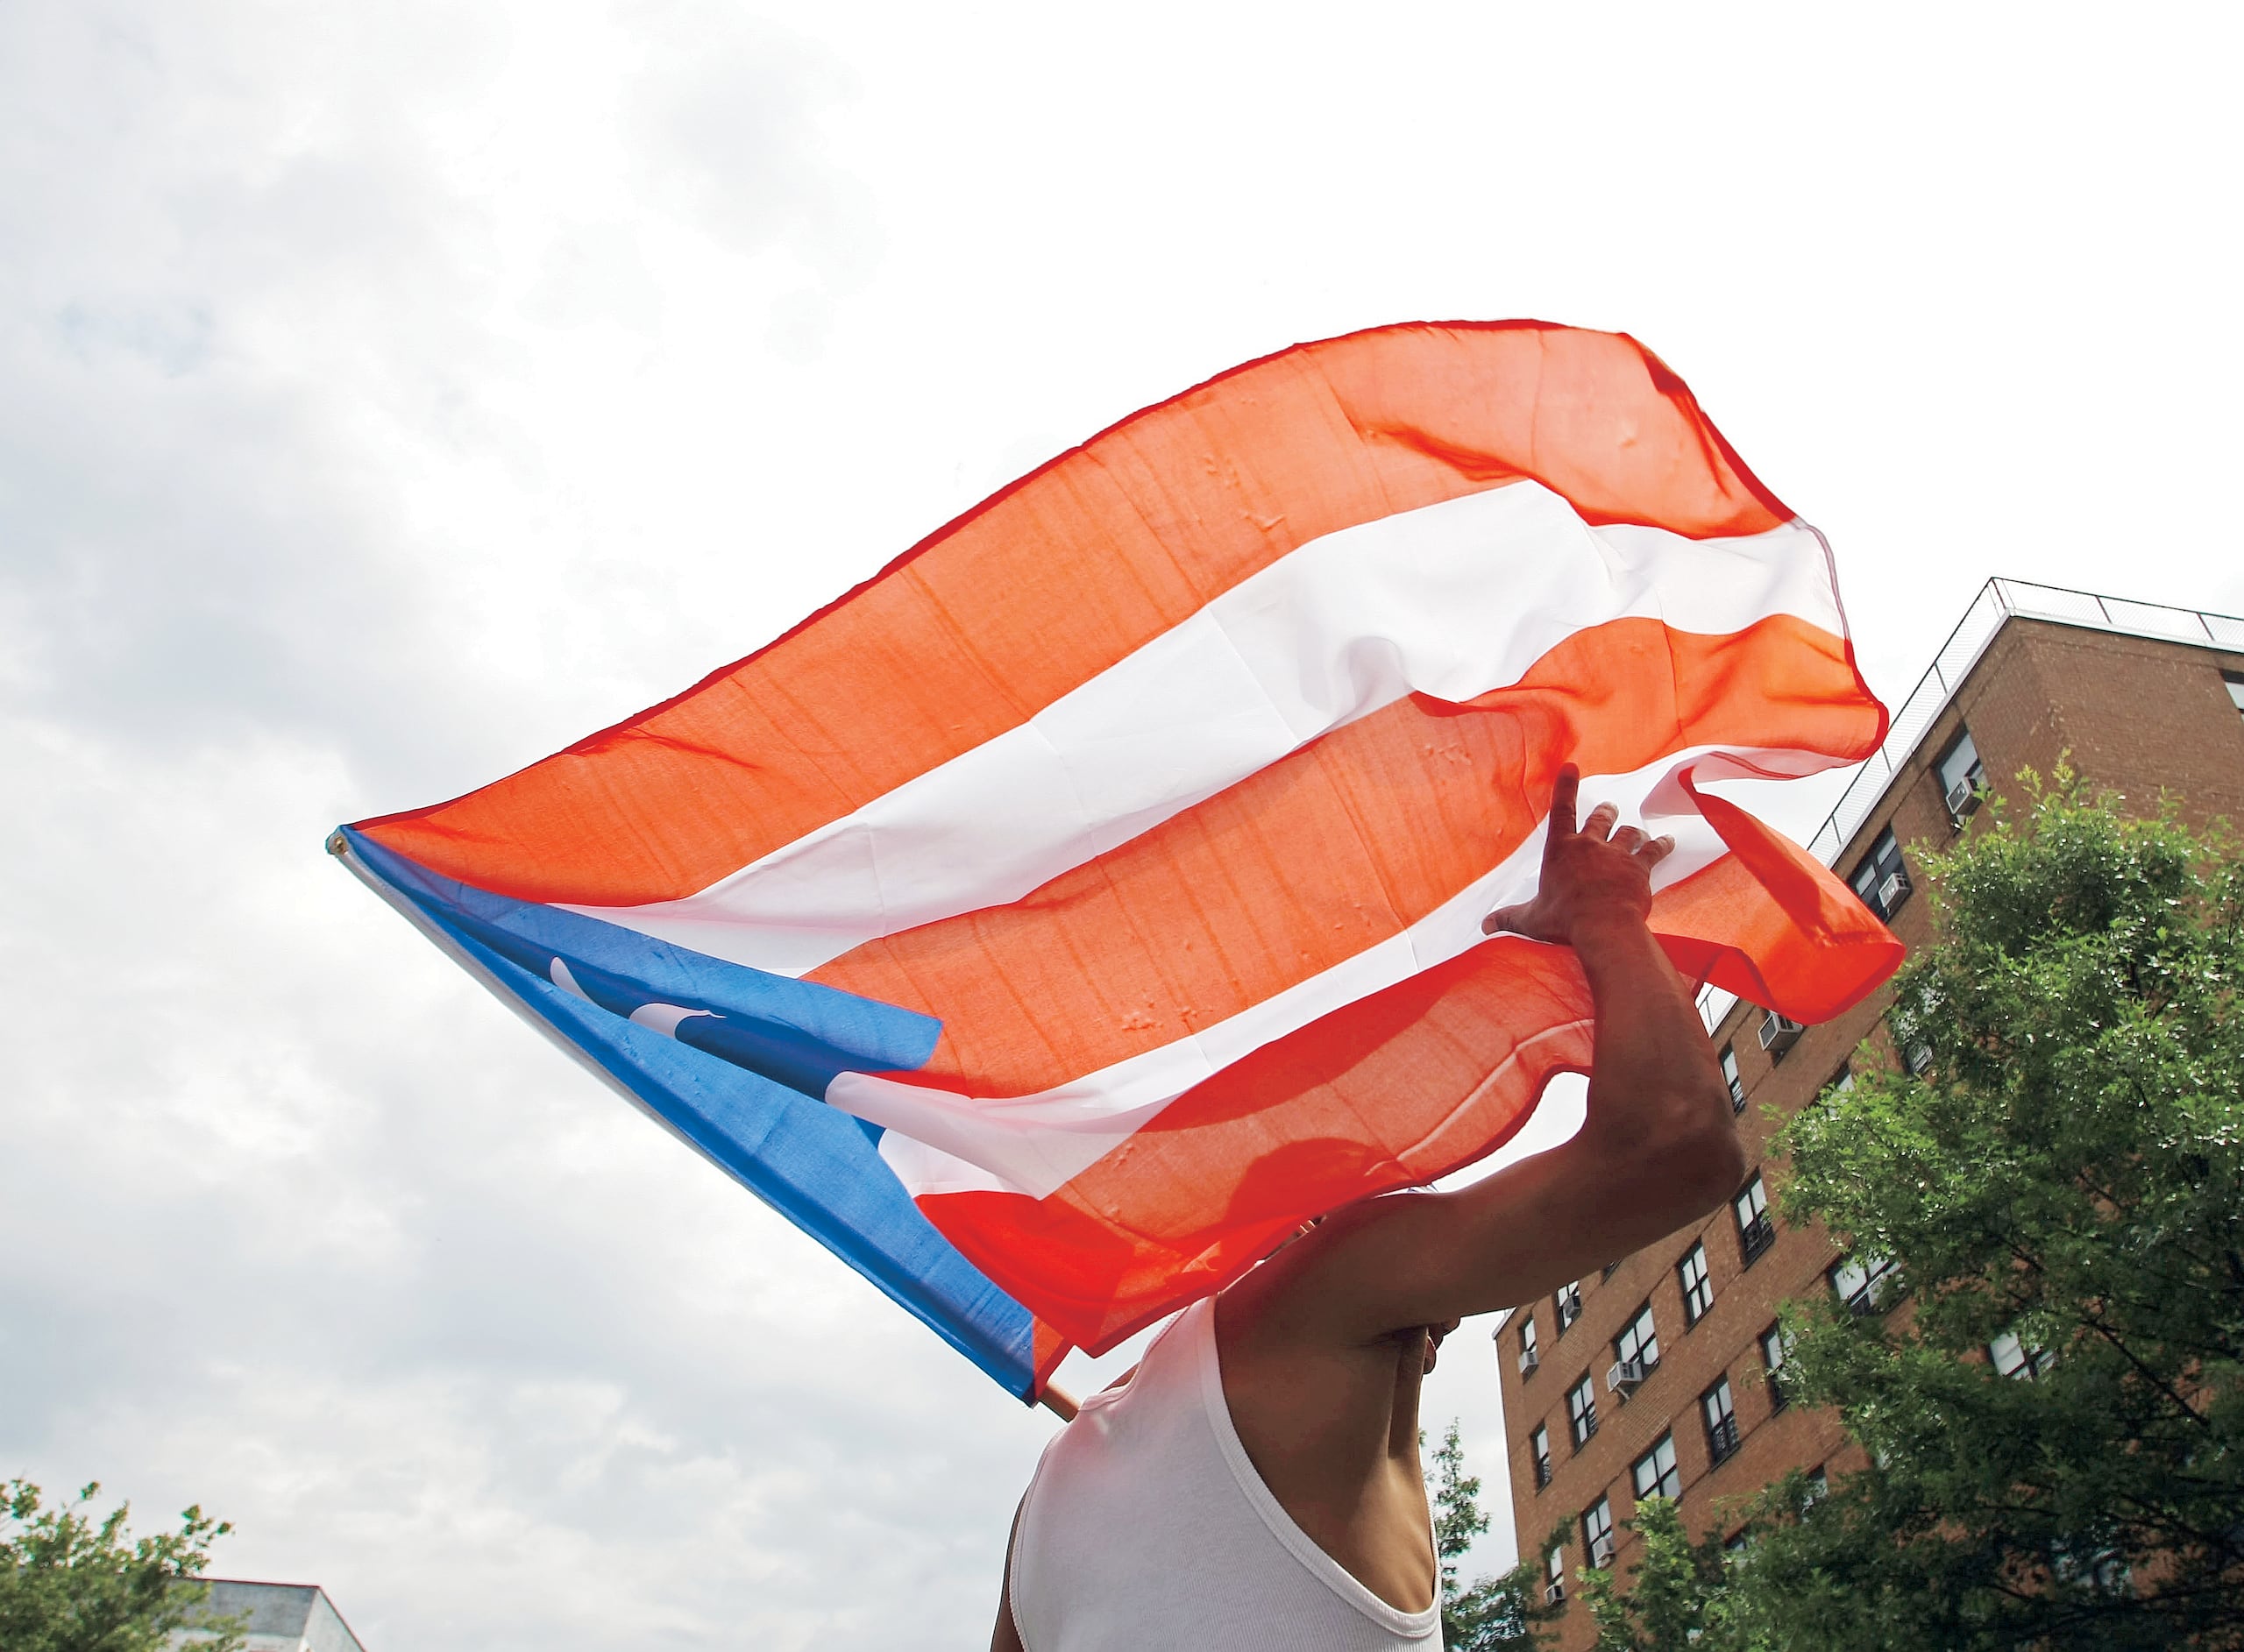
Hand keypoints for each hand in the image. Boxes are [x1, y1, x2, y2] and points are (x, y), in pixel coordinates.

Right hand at [1481, 765, 1673, 945]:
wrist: (1603, 926)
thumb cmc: (1564, 920)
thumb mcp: (1530, 919)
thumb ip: (1508, 918)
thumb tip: (1484, 926)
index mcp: (1561, 850)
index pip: (1561, 810)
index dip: (1566, 786)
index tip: (1571, 766)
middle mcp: (1589, 845)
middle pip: (1600, 819)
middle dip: (1605, 812)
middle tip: (1609, 807)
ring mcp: (1617, 854)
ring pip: (1627, 833)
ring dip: (1632, 830)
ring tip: (1636, 829)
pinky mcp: (1639, 867)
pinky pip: (1653, 850)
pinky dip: (1661, 845)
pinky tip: (1667, 841)